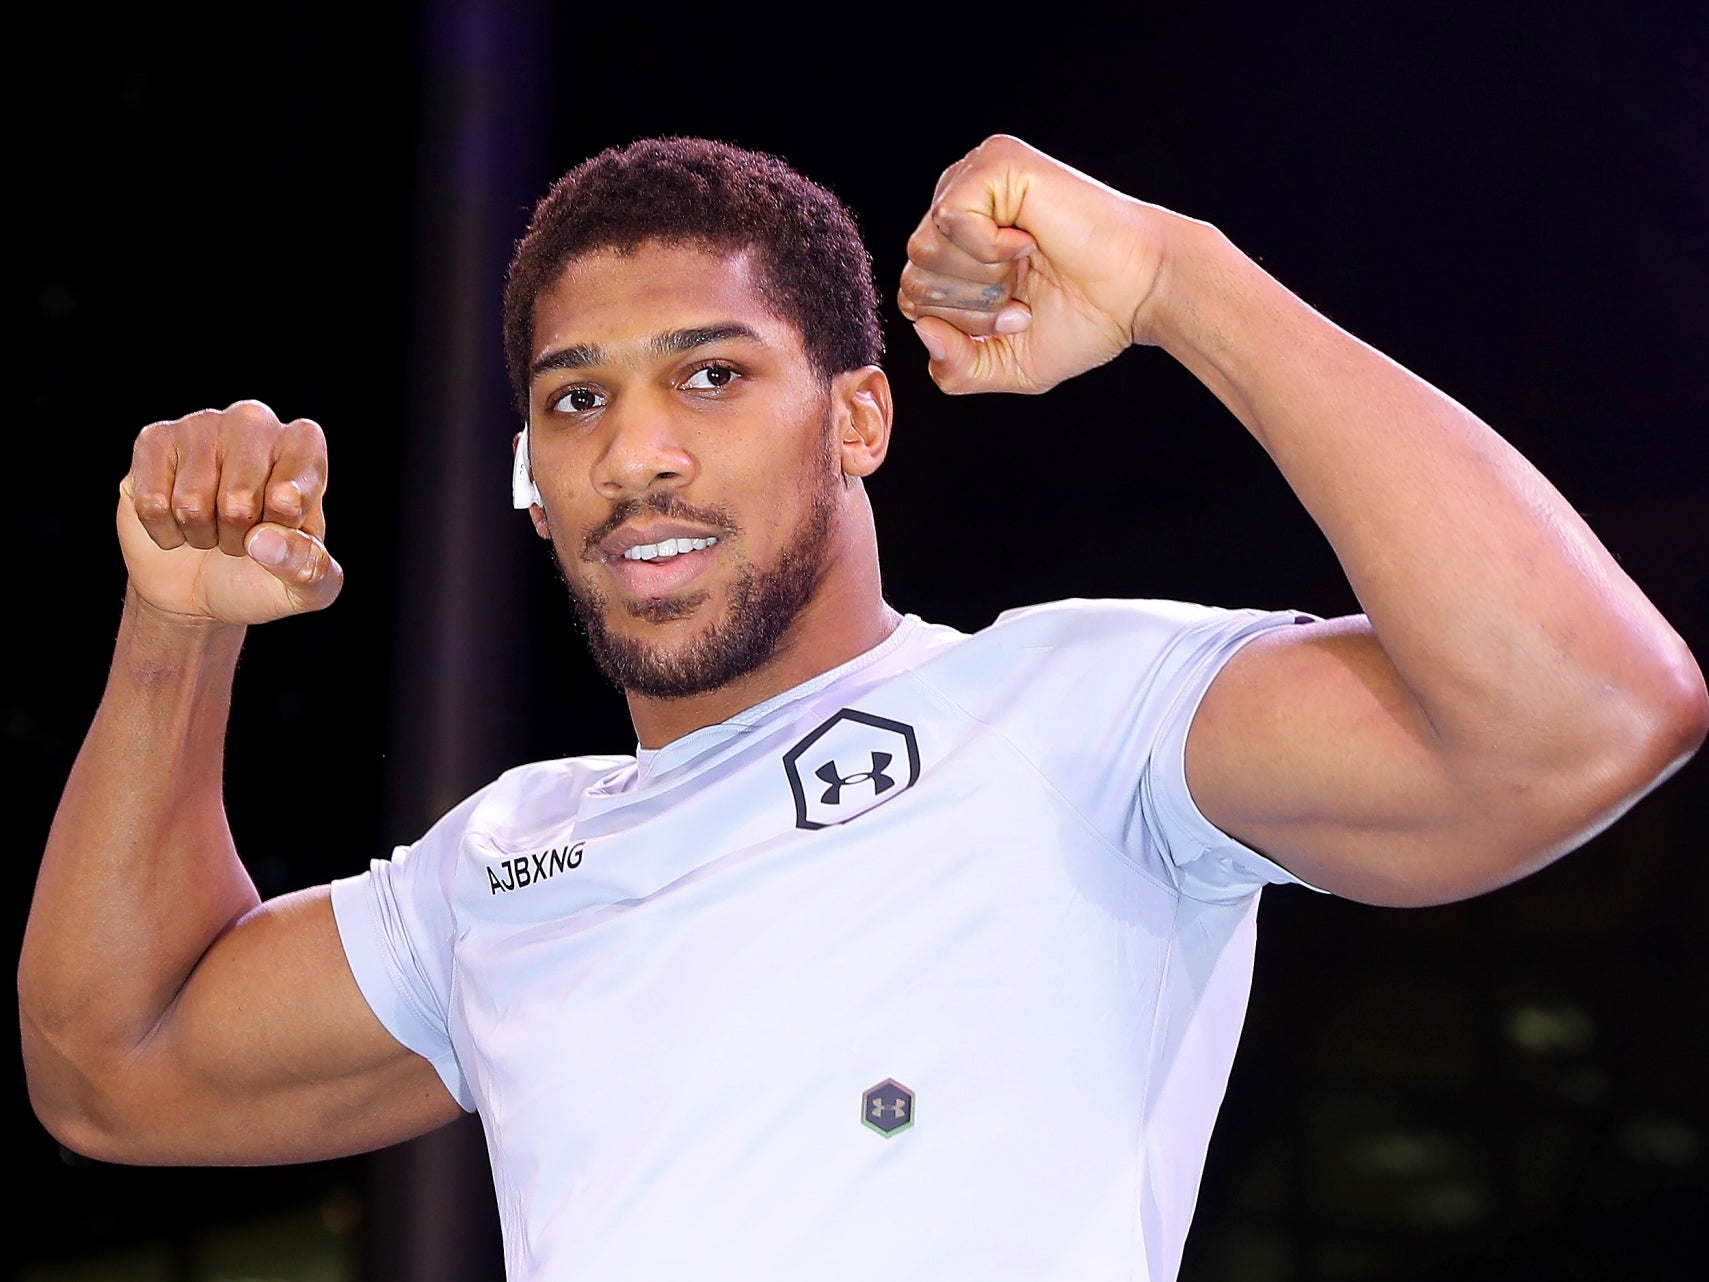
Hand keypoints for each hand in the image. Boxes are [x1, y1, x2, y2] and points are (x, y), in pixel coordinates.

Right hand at [118, 400, 342, 624]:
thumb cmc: (262, 572)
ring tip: (211, 526)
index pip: (300, 470)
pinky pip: (153, 503)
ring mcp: (201, 427)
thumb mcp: (306, 588)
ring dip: (201, 534)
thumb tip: (265, 539)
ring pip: (191, 504)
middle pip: (239, 499)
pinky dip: (165, 532)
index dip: (286, 511)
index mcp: (302, 446)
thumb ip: (310, 569)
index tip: (281, 523)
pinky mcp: (154, 442)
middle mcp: (253, 423)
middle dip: (237, 537)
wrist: (198, 585)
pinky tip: (177, 521)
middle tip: (242, 534)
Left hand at [898, 134, 1186, 394]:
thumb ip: (954, 368)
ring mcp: (976, 179)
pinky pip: (950, 216)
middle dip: (970, 308)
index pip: (913, 296)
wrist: (1141, 290)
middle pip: (914, 275)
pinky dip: (988, 247)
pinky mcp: (996, 162)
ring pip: (924, 249)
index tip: (1019, 316)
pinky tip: (1027, 240)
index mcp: (957, 248)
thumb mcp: (1005, 362)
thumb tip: (923, 330)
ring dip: (982, 279)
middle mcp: (961, 207)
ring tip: (1028, 268)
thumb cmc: (1086, 320)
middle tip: (1024, 298)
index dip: (961, 325)